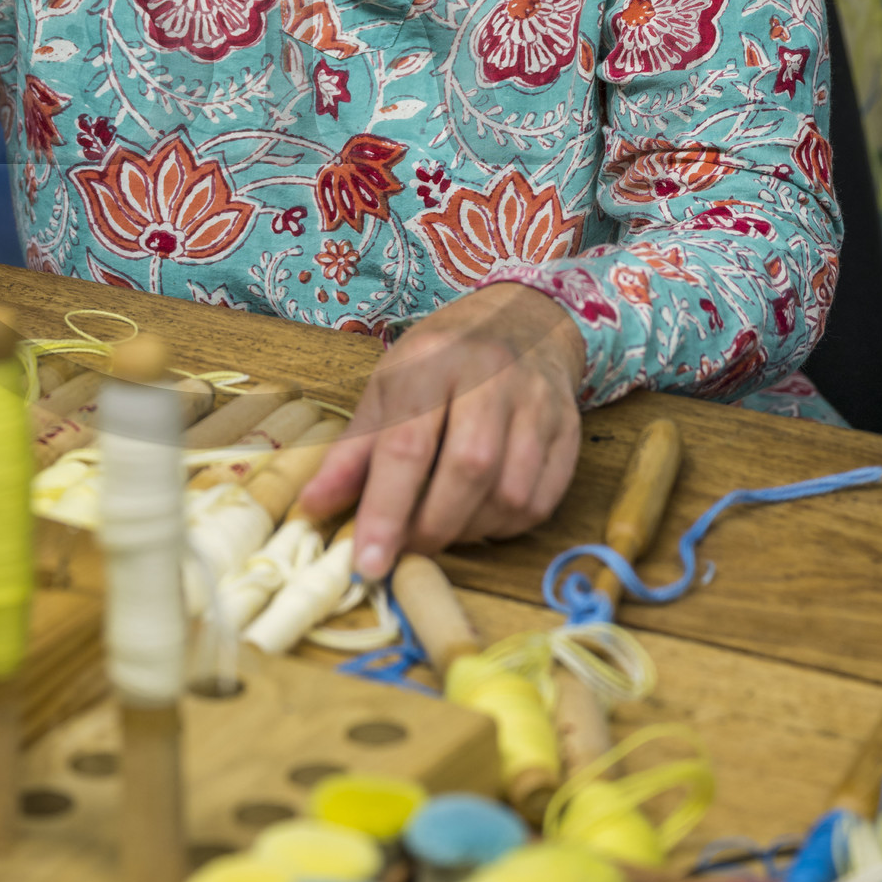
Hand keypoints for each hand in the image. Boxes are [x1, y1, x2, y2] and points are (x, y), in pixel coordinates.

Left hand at [296, 283, 584, 579]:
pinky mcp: (569, 430)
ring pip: (509, 493)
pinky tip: (481, 515)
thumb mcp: (387, 387)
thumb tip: (313, 508)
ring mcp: (537, 402)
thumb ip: (352, 451)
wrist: (522, 320)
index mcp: (432, 361)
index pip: (407, 445)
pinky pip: (541, 500)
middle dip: (431, 526)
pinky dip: (505, 525)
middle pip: (467, 469)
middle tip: (406, 547)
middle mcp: (491, 376)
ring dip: (470, 530)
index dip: (385, 510)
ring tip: (443, 525)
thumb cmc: (442, 360)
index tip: (367, 561)